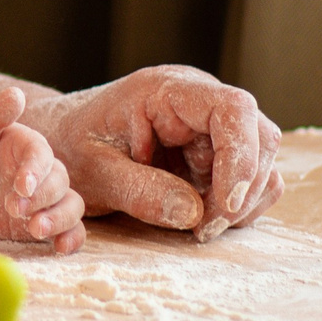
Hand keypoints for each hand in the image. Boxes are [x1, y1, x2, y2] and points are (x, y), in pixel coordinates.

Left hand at [0, 88, 84, 253]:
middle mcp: (39, 170)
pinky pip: (67, 230)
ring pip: (70, 206)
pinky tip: (59, 248)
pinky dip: (71, 239)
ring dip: (60, 220)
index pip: (41, 155)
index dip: (34, 171)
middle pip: (59, 182)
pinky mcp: (40, 221)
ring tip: (35, 230)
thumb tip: (15, 94)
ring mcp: (42, 198)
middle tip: (12, 210)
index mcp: (24, 143)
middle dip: (41, 198)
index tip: (20, 186)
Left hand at [19, 66, 282, 238]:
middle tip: (203, 229)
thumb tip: (194, 213)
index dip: (242, 157)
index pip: (233, 108)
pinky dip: (235, 207)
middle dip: (241, 191)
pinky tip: (199, 219)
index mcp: (167, 91)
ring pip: (262, 164)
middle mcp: (200, 102)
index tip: (226, 205)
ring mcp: (212, 127)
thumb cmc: (71, 148)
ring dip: (240, 203)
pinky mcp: (216, 153)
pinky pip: (250, 182)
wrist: (59, 144)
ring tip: (196, 227)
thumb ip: (139, 191)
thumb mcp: (94, 172)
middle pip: (260, 137)